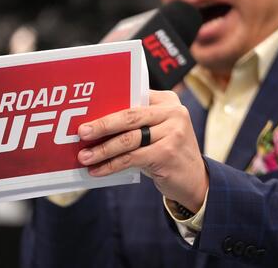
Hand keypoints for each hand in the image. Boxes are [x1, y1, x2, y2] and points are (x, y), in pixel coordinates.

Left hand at [77, 90, 207, 212]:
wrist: (195, 179)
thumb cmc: (167, 151)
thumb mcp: (157, 130)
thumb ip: (136, 123)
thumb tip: (95, 124)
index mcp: (167, 101)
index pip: (133, 97)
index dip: (108, 105)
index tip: (86, 113)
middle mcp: (173, 113)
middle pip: (129, 116)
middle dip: (102, 125)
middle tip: (82, 132)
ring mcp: (173, 133)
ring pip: (128, 139)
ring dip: (103, 149)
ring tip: (85, 156)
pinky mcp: (168, 153)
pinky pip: (131, 158)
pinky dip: (111, 165)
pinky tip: (98, 170)